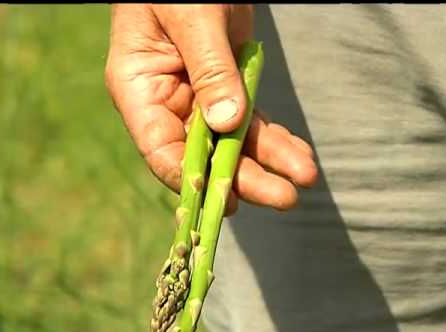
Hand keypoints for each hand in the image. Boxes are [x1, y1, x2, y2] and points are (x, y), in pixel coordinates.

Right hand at [105, 4, 317, 214]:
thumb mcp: (191, 18)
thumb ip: (209, 70)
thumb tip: (228, 124)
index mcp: (139, 90)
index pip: (160, 150)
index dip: (192, 178)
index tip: (227, 199)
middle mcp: (167, 103)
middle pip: (204, 154)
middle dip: (245, 177)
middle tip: (284, 198)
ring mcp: (198, 100)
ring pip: (233, 142)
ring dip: (269, 162)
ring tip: (306, 177)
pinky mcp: (228, 89)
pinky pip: (251, 121)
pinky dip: (275, 138)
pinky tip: (299, 155)